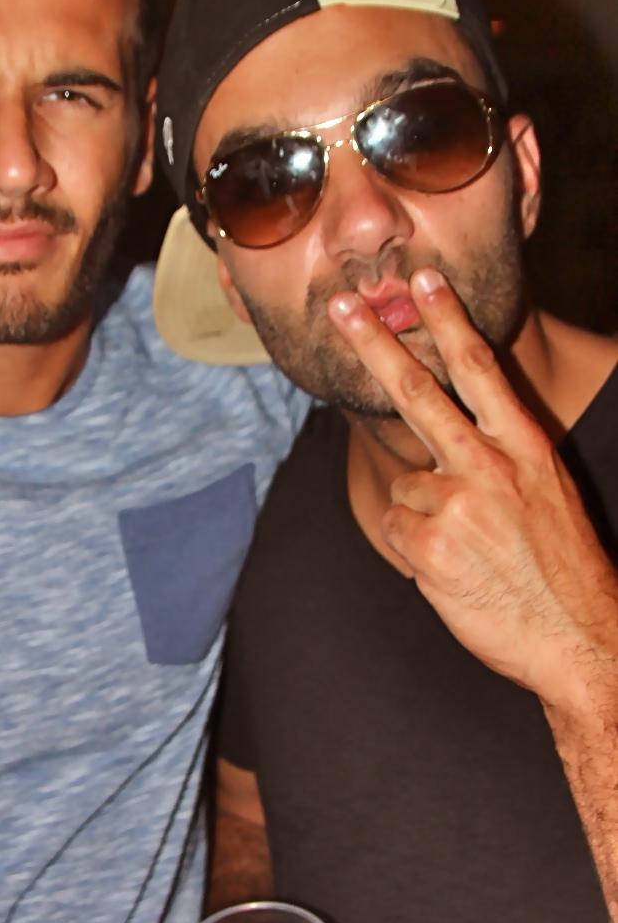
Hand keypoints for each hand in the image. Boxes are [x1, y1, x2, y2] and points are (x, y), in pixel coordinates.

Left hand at [328, 267, 617, 710]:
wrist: (580, 640)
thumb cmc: (561, 570)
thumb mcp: (548, 495)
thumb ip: (501, 459)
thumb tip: (444, 443)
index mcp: (528, 448)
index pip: (482, 370)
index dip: (450, 322)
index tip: (425, 282)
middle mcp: (492, 466)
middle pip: (418, 391)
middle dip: (374, 344)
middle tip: (342, 307)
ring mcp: (459, 502)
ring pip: (407, 484)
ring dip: (425, 514)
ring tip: (470, 550)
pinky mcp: (431, 542)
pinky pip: (398, 526)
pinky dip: (416, 547)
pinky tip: (453, 569)